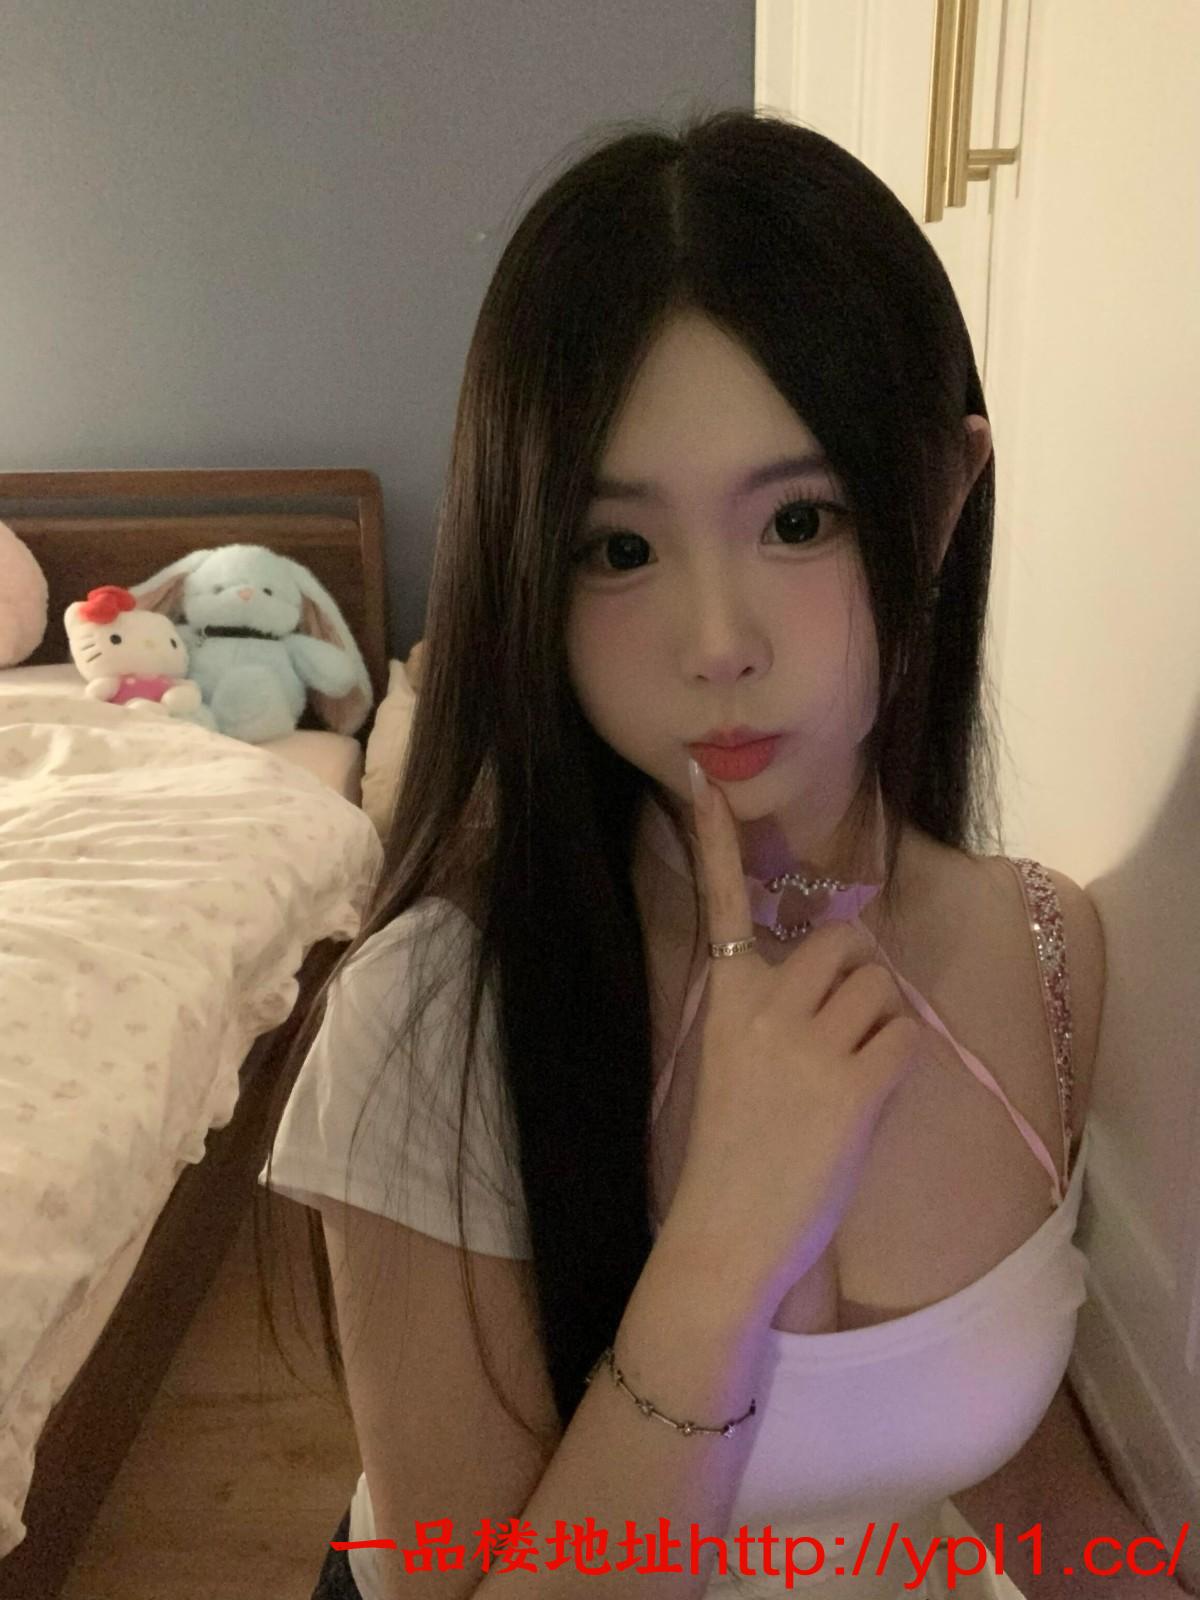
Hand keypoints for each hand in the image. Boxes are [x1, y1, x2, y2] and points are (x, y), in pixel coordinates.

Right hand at [666, 762, 922, 1308]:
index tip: (700, 777)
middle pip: (840, 942)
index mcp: (723, 996)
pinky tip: (866, 1099)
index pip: (720, 901)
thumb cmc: (726, 1155)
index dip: (714, 836)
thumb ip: (765, 1012)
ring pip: (878, 985)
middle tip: (846, 1027)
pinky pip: (902, 1035)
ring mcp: (809, 1042)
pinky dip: (897, 1061)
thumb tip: (833, 974)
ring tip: (852, 1073)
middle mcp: (763, 1004)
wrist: (726, 1235)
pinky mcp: (855, 1084)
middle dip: (857, 977)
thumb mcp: (728, 1064)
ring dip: (879, 1020)